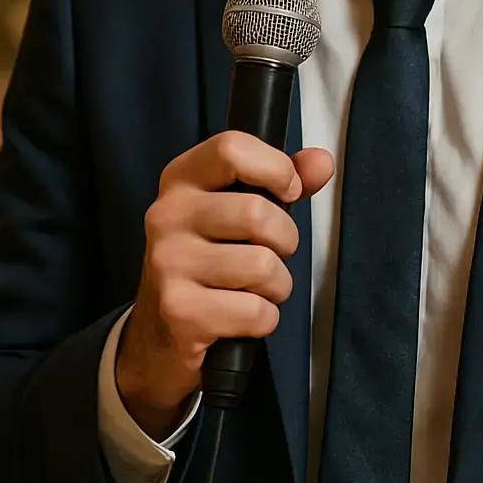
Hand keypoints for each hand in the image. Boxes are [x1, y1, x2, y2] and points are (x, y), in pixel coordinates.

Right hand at [116, 133, 333, 439]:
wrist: (160, 334)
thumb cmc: (210, 261)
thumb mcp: (237, 211)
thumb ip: (282, 181)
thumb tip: (322, 161)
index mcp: (181, 180)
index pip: (232, 149)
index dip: (276, 168)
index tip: (288, 191)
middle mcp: (167, 216)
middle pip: (256, 213)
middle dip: (285, 241)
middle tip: (271, 254)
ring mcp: (168, 264)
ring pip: (262, 266)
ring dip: (277, 285)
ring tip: (256, 288)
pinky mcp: (179, 312)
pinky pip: (255, 312)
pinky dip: (264, 319)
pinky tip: (242, 316)